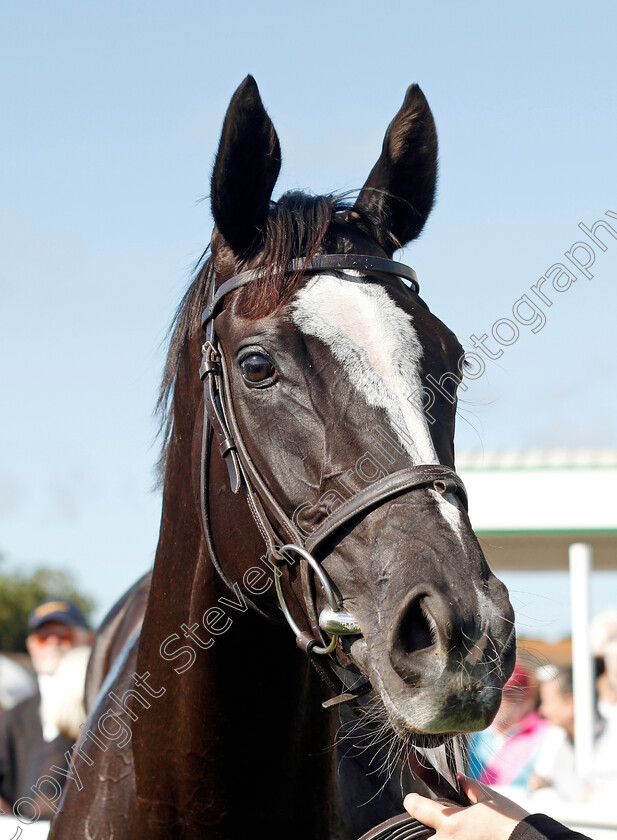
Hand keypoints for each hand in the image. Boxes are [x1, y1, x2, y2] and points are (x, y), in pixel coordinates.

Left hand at [404, 774, 529, 839]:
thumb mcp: (490, 799)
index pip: (415, 807)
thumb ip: (469, 787)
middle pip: (422, 834)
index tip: (413, 800)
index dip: (413, 801)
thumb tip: (459, 779)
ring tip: (460, 831)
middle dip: (428, 827)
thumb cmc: (511, 822)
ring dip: (440, 837)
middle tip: (442, 822)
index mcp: (450, 822)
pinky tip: (466, 837)